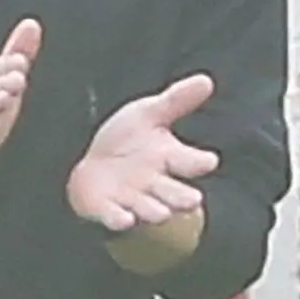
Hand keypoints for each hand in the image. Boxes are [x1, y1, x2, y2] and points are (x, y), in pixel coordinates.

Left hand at [66, 73, 218, 232]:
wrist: (90, 164)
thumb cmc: (127, 141)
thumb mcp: (150, 114)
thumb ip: (177, 100)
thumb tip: (206, 79)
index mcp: (168, 158)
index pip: (190, 161)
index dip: (199, 162)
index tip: (209, 161)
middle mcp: (155, 183)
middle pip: (174, 194)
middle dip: (182, 197)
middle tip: (192, 200)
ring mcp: (132, 198)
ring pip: (149, 209)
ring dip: (154, 210)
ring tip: (160, 213)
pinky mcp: (108, 210)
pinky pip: (115, 217)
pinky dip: (119, 219)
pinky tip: (124, 218)